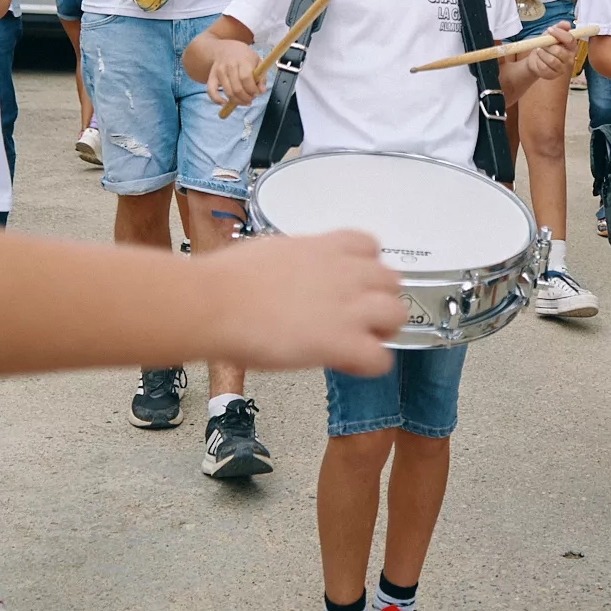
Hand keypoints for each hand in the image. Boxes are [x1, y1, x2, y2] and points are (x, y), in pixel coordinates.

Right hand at [197, 231, 406, 376]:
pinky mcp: (342, 342)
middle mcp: (345, 272)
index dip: (364, 269)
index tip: (348, 286)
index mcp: (326, 247)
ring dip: (381, 330)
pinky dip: (368, 364)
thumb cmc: (225, 280)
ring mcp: (348, 307)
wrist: (213, 303)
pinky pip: (381, 359)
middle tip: (354, 319)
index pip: (370, 246)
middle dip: (377, 299)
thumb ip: (297, 263)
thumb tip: (294, 276)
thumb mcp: (271, 252)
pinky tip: (344, 364)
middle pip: (391, 280)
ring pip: (396, 315)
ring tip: (356, 342)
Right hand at [204, 38, 264, 108]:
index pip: (246, 79)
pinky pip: (211, 91)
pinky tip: (225, 103)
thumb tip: (261, 91)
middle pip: (237, 88)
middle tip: (250, 99)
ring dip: (237, 101)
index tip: (256, 93)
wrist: (225, 48)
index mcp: (242, 60)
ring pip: (228, 92)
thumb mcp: (257, 61)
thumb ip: (261, 77)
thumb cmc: (244, 56)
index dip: (252, 90)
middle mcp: (229, 66)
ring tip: (244, 101)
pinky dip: (217, 100)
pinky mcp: (212, 76)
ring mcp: (219, 71)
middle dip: (246, 98)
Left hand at [522, 21, 574, 81]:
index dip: (559, 34)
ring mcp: (563, 68)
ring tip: (539, 50)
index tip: (549, 30)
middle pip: (559, 51)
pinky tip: (539, 59)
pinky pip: (545, 68)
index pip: (570, 40)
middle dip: (547, 46)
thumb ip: (559, 27)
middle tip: (542, 44)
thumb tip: (566, 24)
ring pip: (552, 60)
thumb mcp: (551, 34)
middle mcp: (570, 58)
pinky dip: (539, 62)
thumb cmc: (546, 45)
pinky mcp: (554, 75)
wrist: (536, 58)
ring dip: (542, 54)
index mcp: (572, 47)